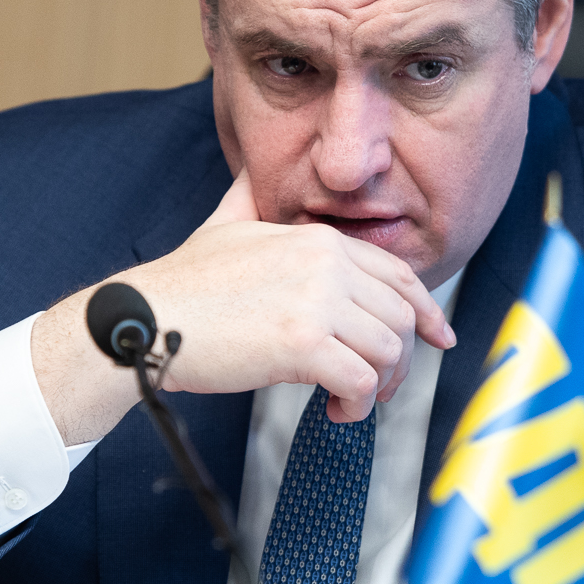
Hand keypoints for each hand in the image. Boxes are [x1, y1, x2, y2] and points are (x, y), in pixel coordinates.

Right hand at [32, 170, 454, 444]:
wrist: (146, 316)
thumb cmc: (182, 283)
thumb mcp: (225, 224)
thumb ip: (250, 198)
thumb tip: (252, 172)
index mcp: (318, 241)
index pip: (396, 275)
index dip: (425, 310)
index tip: (437, 337)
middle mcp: (326, 265)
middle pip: (400, 318)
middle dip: (401, 360)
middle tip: (380, 387)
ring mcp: (316, 303)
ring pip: (388, 352)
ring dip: (378, 388)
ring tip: (350, 402)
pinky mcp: (302, 344)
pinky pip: (360, 381)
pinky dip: (356, 405)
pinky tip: (333, 412)